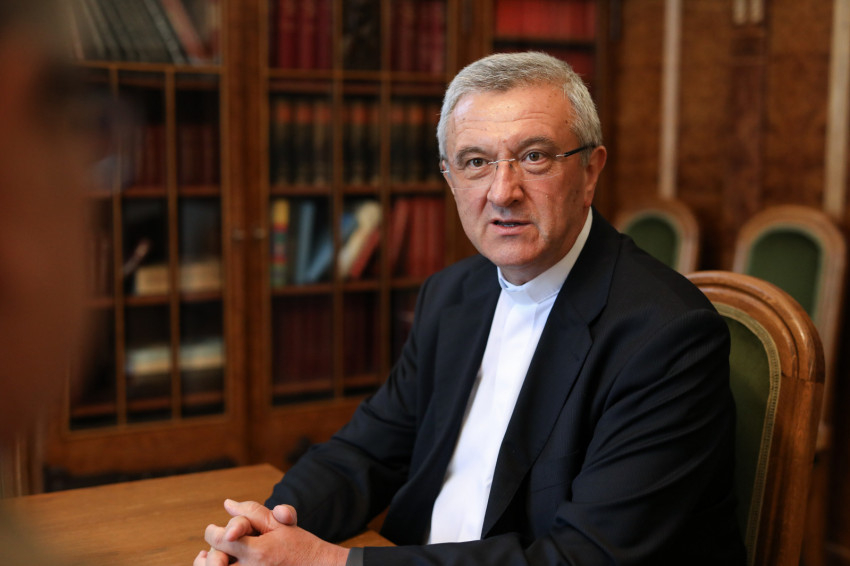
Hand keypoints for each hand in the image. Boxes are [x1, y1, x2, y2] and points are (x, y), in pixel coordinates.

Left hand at [193, 499, 348, 565]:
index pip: (220, 540)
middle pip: (215, 563)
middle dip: (211, 553)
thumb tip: (227, 504)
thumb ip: (252, 512)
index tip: (214, 529)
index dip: (213, 532)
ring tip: (210, 559)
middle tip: (212, 548)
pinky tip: (226, 565)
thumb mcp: (280, 524)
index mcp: (256, 552)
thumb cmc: (300, 547)